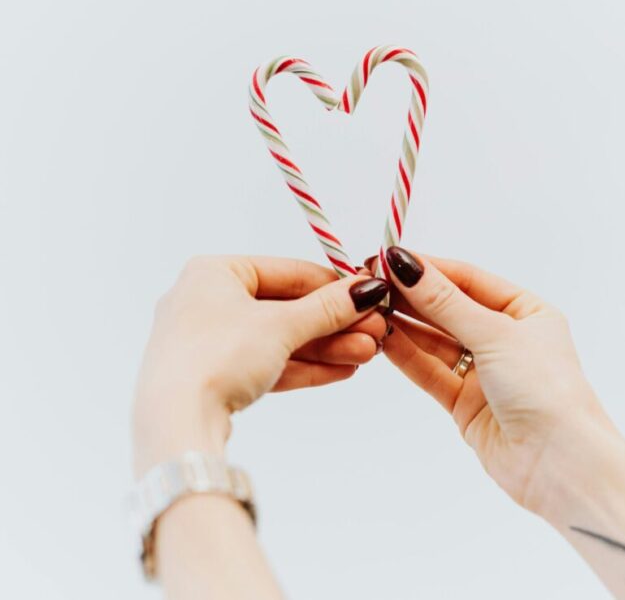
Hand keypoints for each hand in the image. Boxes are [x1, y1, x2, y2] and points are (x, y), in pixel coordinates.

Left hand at [132, 255, 388, 476]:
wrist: (175, 425)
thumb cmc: (217, 356)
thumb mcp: (280, 326)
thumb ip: (326, 308)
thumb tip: (367, 290)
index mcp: (214, 273)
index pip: (287, 272)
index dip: (332, 286)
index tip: (368, 295)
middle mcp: (208, 302)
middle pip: (286, 309)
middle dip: (334, 324)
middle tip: (376, 332)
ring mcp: (210, 342)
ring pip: (279, 340)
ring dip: (325, 347)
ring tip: (367, 354)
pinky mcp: (215, 376)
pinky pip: (267, 363)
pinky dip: (303, 366)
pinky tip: (342, 369)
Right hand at [373, 247, 622, 524]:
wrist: (560, 466)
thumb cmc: (545, 389)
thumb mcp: (495, 334)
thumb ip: (445, 303)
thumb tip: (406, 266)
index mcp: (525, 312)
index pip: (468, 280)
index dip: (429, 268)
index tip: (390, 258)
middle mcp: (504, 338)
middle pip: (448, 309)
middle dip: (411, 296)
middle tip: (372, 281)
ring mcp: (483, 370)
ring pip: (435, 341)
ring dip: (404, 324)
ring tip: (371, 308)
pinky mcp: (464, 401)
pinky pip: (430, 370)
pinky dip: (407, 355)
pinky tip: (384, 338)